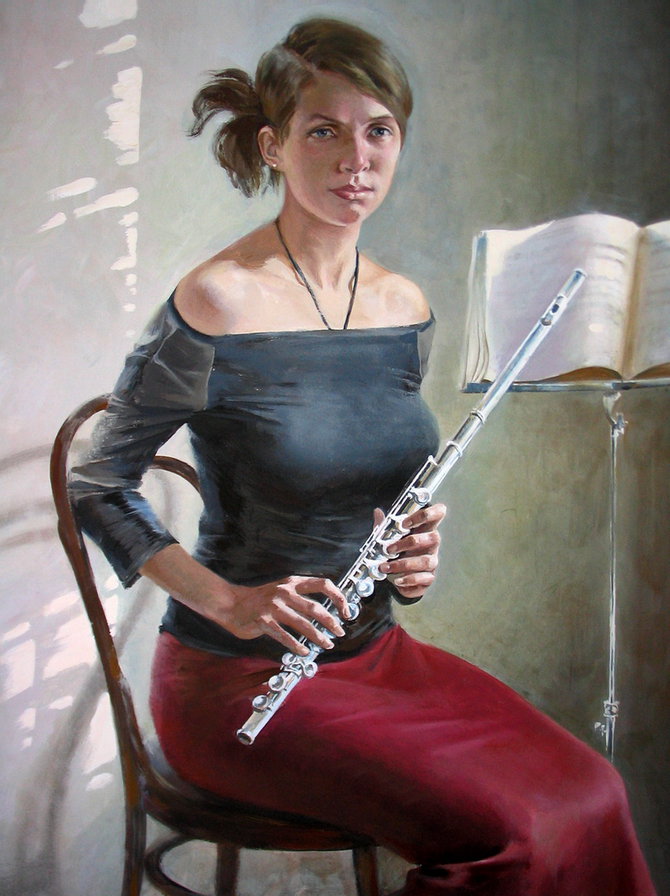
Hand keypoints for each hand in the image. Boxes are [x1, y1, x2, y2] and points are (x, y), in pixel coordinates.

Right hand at [219, 575, 349, 655]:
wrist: (231, 603)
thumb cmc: (260, 600)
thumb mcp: (281, 590)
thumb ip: (300, 597)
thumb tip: (325, 613)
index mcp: (292, 583)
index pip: (323, 584)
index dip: (338, 597)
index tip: (346, 612)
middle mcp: (284, 592)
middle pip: (315, 607)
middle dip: (331, 622)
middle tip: (339, 633)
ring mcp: (273, 606)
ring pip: (302, 624)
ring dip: (318, 637)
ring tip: (326, 645)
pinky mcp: (263, 620)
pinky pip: (284, 636)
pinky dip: (296, 645)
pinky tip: (304, 652)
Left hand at [374, 503, 445, 601]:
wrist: (397, 576)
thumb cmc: (398, 551)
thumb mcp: (389, 537)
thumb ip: (385, 525)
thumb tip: (378, 512)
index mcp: (425, 528)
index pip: (438, 513)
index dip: (426, 515)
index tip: (405, 523)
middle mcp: (432, 543)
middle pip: (433, 538)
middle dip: (409, 543)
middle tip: (389, 549)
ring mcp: (432, 560)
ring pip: (426, 561)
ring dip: (404, 564)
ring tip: (387, 567)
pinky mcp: (429, 577)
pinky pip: (424, 578)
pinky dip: (409, 580)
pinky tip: (398, 580)